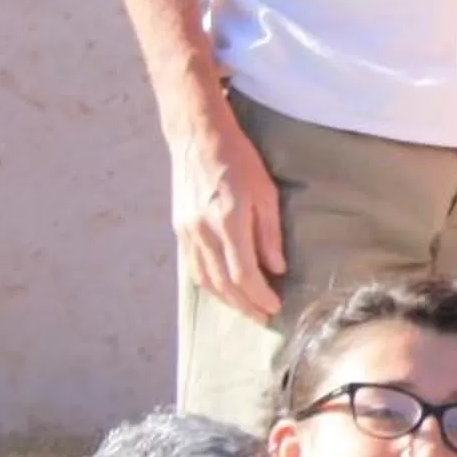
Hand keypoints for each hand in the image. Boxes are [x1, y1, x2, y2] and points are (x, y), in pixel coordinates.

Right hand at [171, 105, 286, 322]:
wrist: (197, 139)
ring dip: (227, 300)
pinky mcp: (180, 230)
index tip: (275, 306)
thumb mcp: (266, 193)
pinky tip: (223, 291)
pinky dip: (210, 285)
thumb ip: (270, 233)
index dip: (259, 295)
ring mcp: (187, 233)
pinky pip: (193, 268)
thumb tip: (276, 268)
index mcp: (227, 222)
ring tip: (247, 309)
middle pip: (223, 283)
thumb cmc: (239, 161)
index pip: (243, 273)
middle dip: (245, 305)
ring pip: (206, 280)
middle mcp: (203, 232)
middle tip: (263, 318)